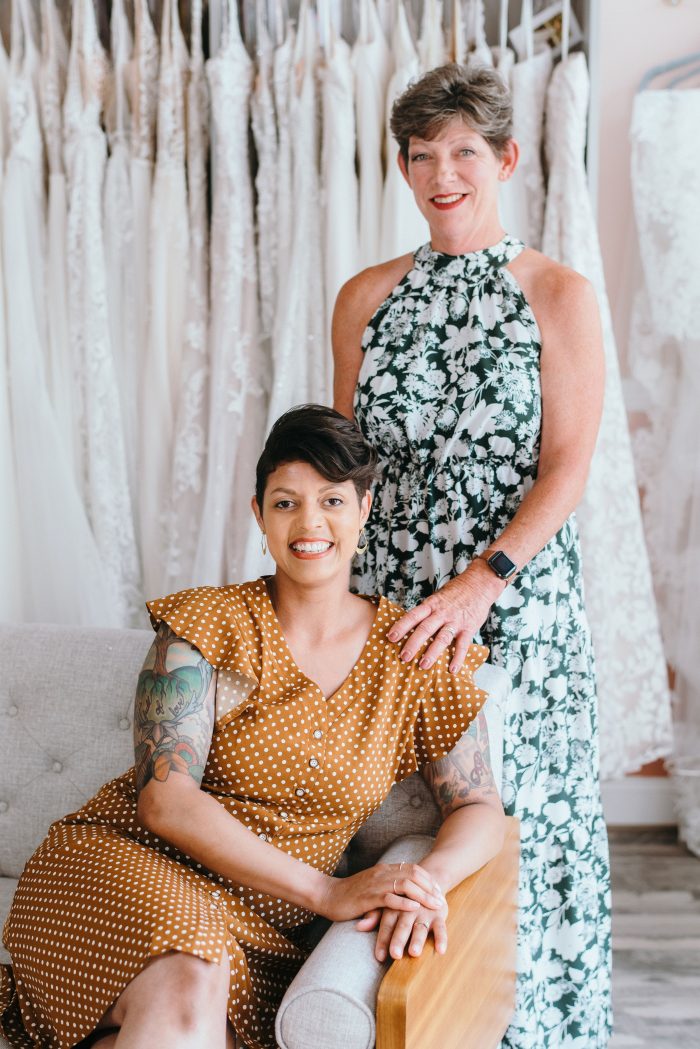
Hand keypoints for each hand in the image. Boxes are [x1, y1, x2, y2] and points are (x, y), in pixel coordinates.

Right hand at [318, 861, 445, 922]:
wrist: (328, 896)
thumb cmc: (350, 894)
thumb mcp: (372, 885)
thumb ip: (387, 884)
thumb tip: (405, 890)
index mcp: (384, 869)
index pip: (412, 868)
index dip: (427, 879)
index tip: (437, 890)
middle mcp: (382, 873)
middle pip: (413, 874)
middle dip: (430, 887)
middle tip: (441, 899)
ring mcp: (375, 884)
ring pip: (405, 885)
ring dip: (423, 895)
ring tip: (435, 905)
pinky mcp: (368, 898)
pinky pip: (390, 898)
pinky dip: (404, 903)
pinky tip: (415, 908)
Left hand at [356, 900, 448, 960]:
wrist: (426, 879)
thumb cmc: (401, 899)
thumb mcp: (387, 905)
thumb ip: (374, 916)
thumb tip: (358, 926)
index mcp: (394, 907)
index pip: (386, 925)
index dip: (383, 940)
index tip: (379, 957)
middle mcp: (409, 910)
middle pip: (403, 925)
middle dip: (398, 939)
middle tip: (394, 954)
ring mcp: (425, 912)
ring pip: (421, 927)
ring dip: (417, 939)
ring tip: (414, 952)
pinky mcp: (439, 914)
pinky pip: (442, 927)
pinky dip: (442, 938)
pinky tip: (440, 950)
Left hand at [386, 566, 501, 673]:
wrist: (480, 583)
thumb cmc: (456, 591)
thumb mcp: (438, 597)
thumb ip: (428, 611)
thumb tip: (412, 625)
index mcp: (432, 604)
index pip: (413, 615)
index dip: (401, 626)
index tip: (390, 637)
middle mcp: (442, 613)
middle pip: (425, 629)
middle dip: (413, 644)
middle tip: (403, 657)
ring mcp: (456, 621)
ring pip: (442, 638)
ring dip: (432, 653)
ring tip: (423, 665)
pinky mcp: (469, 628)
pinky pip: (463, 645)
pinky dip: (458, 658)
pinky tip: (452, 670)